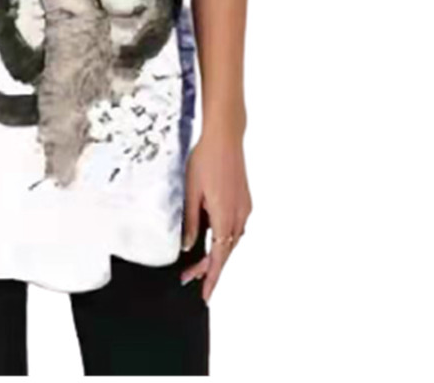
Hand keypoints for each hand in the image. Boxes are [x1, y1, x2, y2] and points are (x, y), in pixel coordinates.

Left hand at [180, 124, 251, 301]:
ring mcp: (244, 208)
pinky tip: (211, 238)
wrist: (225, 138)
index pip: (219, 257)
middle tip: (188, 278)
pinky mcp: (244, 201)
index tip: (205, 294)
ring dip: (216, 254)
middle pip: (226, 252)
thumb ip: (191, 222)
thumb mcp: (191, 192)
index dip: (211, 277)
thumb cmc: (206, 160)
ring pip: (231, 241)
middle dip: (209, 268)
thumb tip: (189, 246)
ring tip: (196, 263)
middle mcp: (239, 216)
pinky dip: (223, 239)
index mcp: (224, 216)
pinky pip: (234, 228)